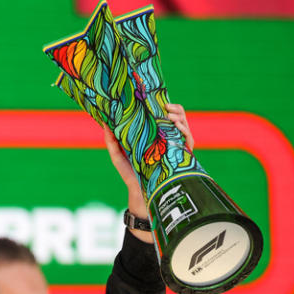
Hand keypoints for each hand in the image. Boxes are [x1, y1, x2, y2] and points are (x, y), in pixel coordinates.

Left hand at [103, 102, 193, 243]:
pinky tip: (176, 126)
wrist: (138, 194)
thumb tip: (104, 121)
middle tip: (165, 107)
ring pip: (184, 127)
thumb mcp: (117, 155)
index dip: (163, 106)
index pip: (163, 117)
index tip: (155, 100)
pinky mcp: (182, 158)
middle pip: (177, 119)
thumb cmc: (129, 173)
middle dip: (175, 109)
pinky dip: (185, 131)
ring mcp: (176, 148)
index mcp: (154, 136)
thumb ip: (111, 139)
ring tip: (170, 115)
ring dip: (180, 117)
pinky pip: (189, 141)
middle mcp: (167, 140)